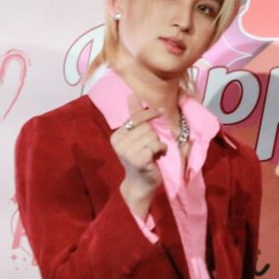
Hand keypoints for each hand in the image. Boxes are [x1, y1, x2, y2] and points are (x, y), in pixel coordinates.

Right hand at [112, 95, 165, 214]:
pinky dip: (160, 150)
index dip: (150, 114)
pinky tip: (156, 158)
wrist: (141, 183)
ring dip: (158, 144)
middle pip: (147, 127)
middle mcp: (119, 142)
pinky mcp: (138, 159)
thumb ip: (135, 117)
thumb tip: (132, 95)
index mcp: (117, 135)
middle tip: (151, 148)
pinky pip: (156, 145)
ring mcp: (127, 151)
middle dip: (154, 136)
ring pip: (153, 135)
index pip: (136, 117)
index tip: (160, 111)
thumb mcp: (137, 136)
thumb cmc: (142, 159)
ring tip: (153, 153)